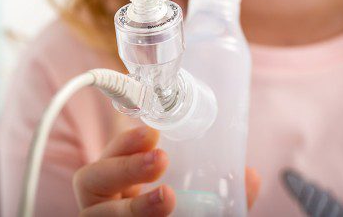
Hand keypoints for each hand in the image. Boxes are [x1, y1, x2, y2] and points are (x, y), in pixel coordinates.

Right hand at [73, 126, 261, 215]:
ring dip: (132, 206)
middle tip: (161, 161)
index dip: (124, 143)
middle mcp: (99, 208)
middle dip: (125, 168)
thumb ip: (218, 196)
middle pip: (91, 182)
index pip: (107, 155)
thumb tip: (250, 176)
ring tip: (166, 199)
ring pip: (98, 216)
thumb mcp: (191, 208)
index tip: (153, 133)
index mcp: (113, 189)